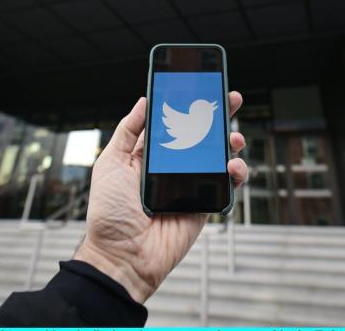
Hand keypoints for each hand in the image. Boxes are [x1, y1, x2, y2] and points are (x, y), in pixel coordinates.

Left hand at [74, 92, 246, 302]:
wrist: (122, 257)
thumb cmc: (109, 213)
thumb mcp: (110, 163)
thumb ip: (127, 132)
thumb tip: (144, 100)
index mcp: (149, 155)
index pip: (174, 123)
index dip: (188, 105)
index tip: (202, 86)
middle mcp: (172, 168)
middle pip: (201, 136)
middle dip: (219, 116)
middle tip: (232, 99)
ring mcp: (190, 186)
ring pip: (218, 158)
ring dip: (231, 143)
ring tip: (234, 136)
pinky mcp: (204, 206)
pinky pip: (226, 186)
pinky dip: (235, 173)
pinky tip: (232, 165)